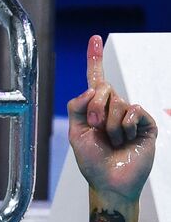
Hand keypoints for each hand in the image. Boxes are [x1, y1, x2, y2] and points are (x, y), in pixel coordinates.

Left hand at [67, 35, 156, 203]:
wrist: (111, 182)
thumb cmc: (93, 162)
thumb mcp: (76, 134)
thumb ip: (77, 107)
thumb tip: (94, 88)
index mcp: (95, 110)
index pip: (96, 81)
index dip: (95, 60)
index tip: (94, 39)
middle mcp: (113, 109)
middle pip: (103, 89)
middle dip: (96, 109)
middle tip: (96, 128)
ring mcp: (131, 116)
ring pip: (118, 103)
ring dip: (111, 126)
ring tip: (114, 142)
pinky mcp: (145, 123)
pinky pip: (133, 111)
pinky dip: (126, 127)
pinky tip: (127, 141)